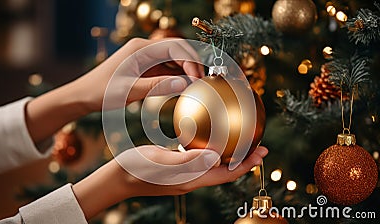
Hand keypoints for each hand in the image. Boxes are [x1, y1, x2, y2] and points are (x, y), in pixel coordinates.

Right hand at [72, 146, 268, 218]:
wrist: (117, 178)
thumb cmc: (137, 168)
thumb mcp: (161, 161)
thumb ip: (189, 160)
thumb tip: (217, 156)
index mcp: (192, 180)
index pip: (226, 174)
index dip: (246, 165)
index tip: (263, 151)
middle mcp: (192, 180)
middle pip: (224, 171)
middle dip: (242, 160)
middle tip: (256, 144)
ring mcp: (183, 176)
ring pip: (212, 166)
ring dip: (227, 155)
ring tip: (237, 141)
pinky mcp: (175, 171)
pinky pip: (199, 161)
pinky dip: (209, 151)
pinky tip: (206, 137)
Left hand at [73, 38, 203, 110]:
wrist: (83, 96)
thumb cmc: (101, 92)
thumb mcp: (128, 91)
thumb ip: (156, 87)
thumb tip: (184, 84)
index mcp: (140, 48)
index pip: (174, 47)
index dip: (190, 61)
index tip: (197, 79)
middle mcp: (145, 49)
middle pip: (178, 50)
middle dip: (193, 63)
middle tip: (202, 82)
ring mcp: (146, 58)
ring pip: (174, 59)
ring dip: (187, 70)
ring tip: (196, 86)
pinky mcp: (146, 68)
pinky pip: (167, 69)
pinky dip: (178, 77)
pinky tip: (184, 88)